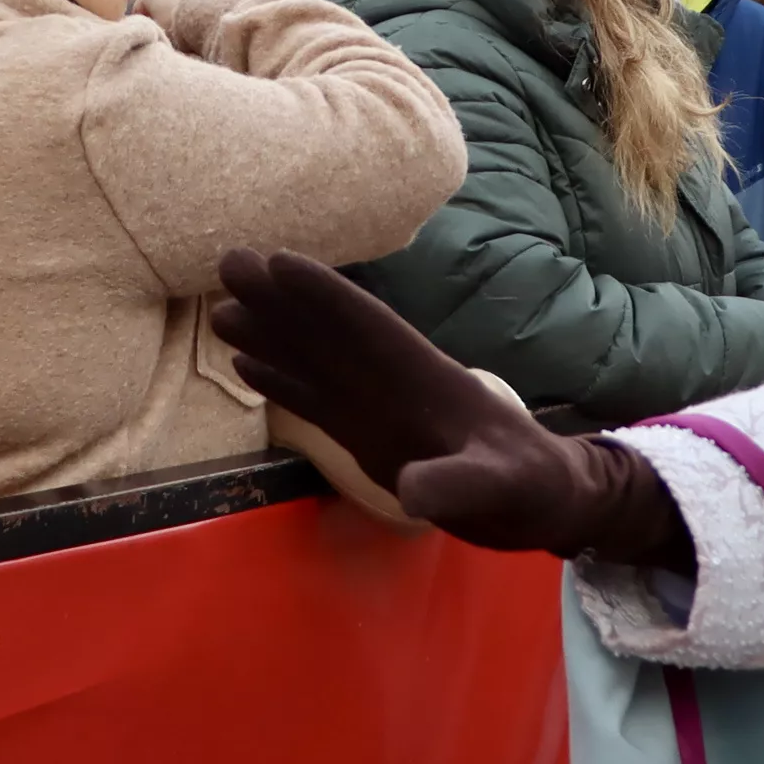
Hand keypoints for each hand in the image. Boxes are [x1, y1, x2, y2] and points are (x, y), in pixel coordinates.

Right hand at [211, 251, 690, 565]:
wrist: (544, 503)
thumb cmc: (532, 488)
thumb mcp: (504, 489)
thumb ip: (461, 484)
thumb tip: (412, 489)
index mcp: (428, 379)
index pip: (369, 328)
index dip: (327, 295)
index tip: (279, 260)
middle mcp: (394, 384)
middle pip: (329, 333)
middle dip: (282, 300)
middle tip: (227, 261)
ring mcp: (379, 409)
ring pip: (314, 362)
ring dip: (271, 335)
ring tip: (219, 310)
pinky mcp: (370, 438)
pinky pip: (316, 402)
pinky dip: (282, 383)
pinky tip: (247, 362)